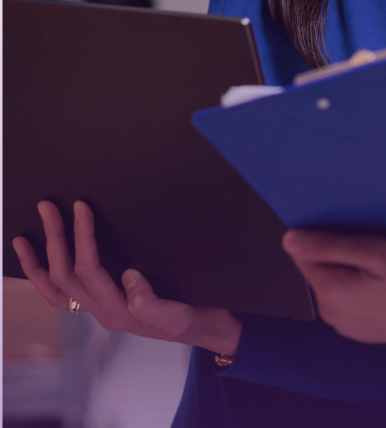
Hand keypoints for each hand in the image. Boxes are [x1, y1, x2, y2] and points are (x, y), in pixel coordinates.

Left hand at [13, 200, 241, 355]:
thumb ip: (152, 303)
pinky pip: (62, 295)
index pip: (90, 270)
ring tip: (28, 230)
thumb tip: (128, 277)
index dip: (82, 237)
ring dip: (41, 258)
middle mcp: (101, 312)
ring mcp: (99, 310)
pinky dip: (44, 277)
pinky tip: (38, 258)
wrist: (206, 330)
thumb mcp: (181, 315)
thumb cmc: (196, 318)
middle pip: (65, 275)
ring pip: (56, 287)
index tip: (81, 207)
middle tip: (48, 205)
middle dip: (55, 238)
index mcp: (118, 311)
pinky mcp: (104, 304)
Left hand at [283, 230, 385, 343]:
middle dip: (342, 255)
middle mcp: (332, 315)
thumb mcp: (376, 251)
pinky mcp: (364, 331)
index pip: (305, 255)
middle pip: (322, 271)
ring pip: (337, 285)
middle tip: (377, 249)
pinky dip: (363, 289)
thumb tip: (290, 240)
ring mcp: (348, 327)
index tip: (356, 234)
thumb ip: (330, 245)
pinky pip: (352, 301)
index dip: (327, 237)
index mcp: (331, 294)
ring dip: (353, 272)